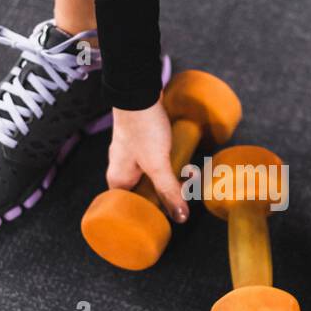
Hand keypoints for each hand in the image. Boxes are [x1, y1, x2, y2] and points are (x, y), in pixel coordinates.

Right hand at [107, 100, 188, 222]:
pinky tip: (188, 163)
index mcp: (118, 181)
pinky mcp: (145, 146)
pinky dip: (174, 165)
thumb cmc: (142, 128)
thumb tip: (180, 217)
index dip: (153, 213)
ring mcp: (134, 158)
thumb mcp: (157, 165)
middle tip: (187, 187)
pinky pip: (161, 164)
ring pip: (157, 179)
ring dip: (177, 179)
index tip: (172, 212)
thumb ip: (169, 191)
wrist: (139, 92)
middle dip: (171, 193)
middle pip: (148, 195)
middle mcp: (123, 172)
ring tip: (192, 172)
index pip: (133, 209)